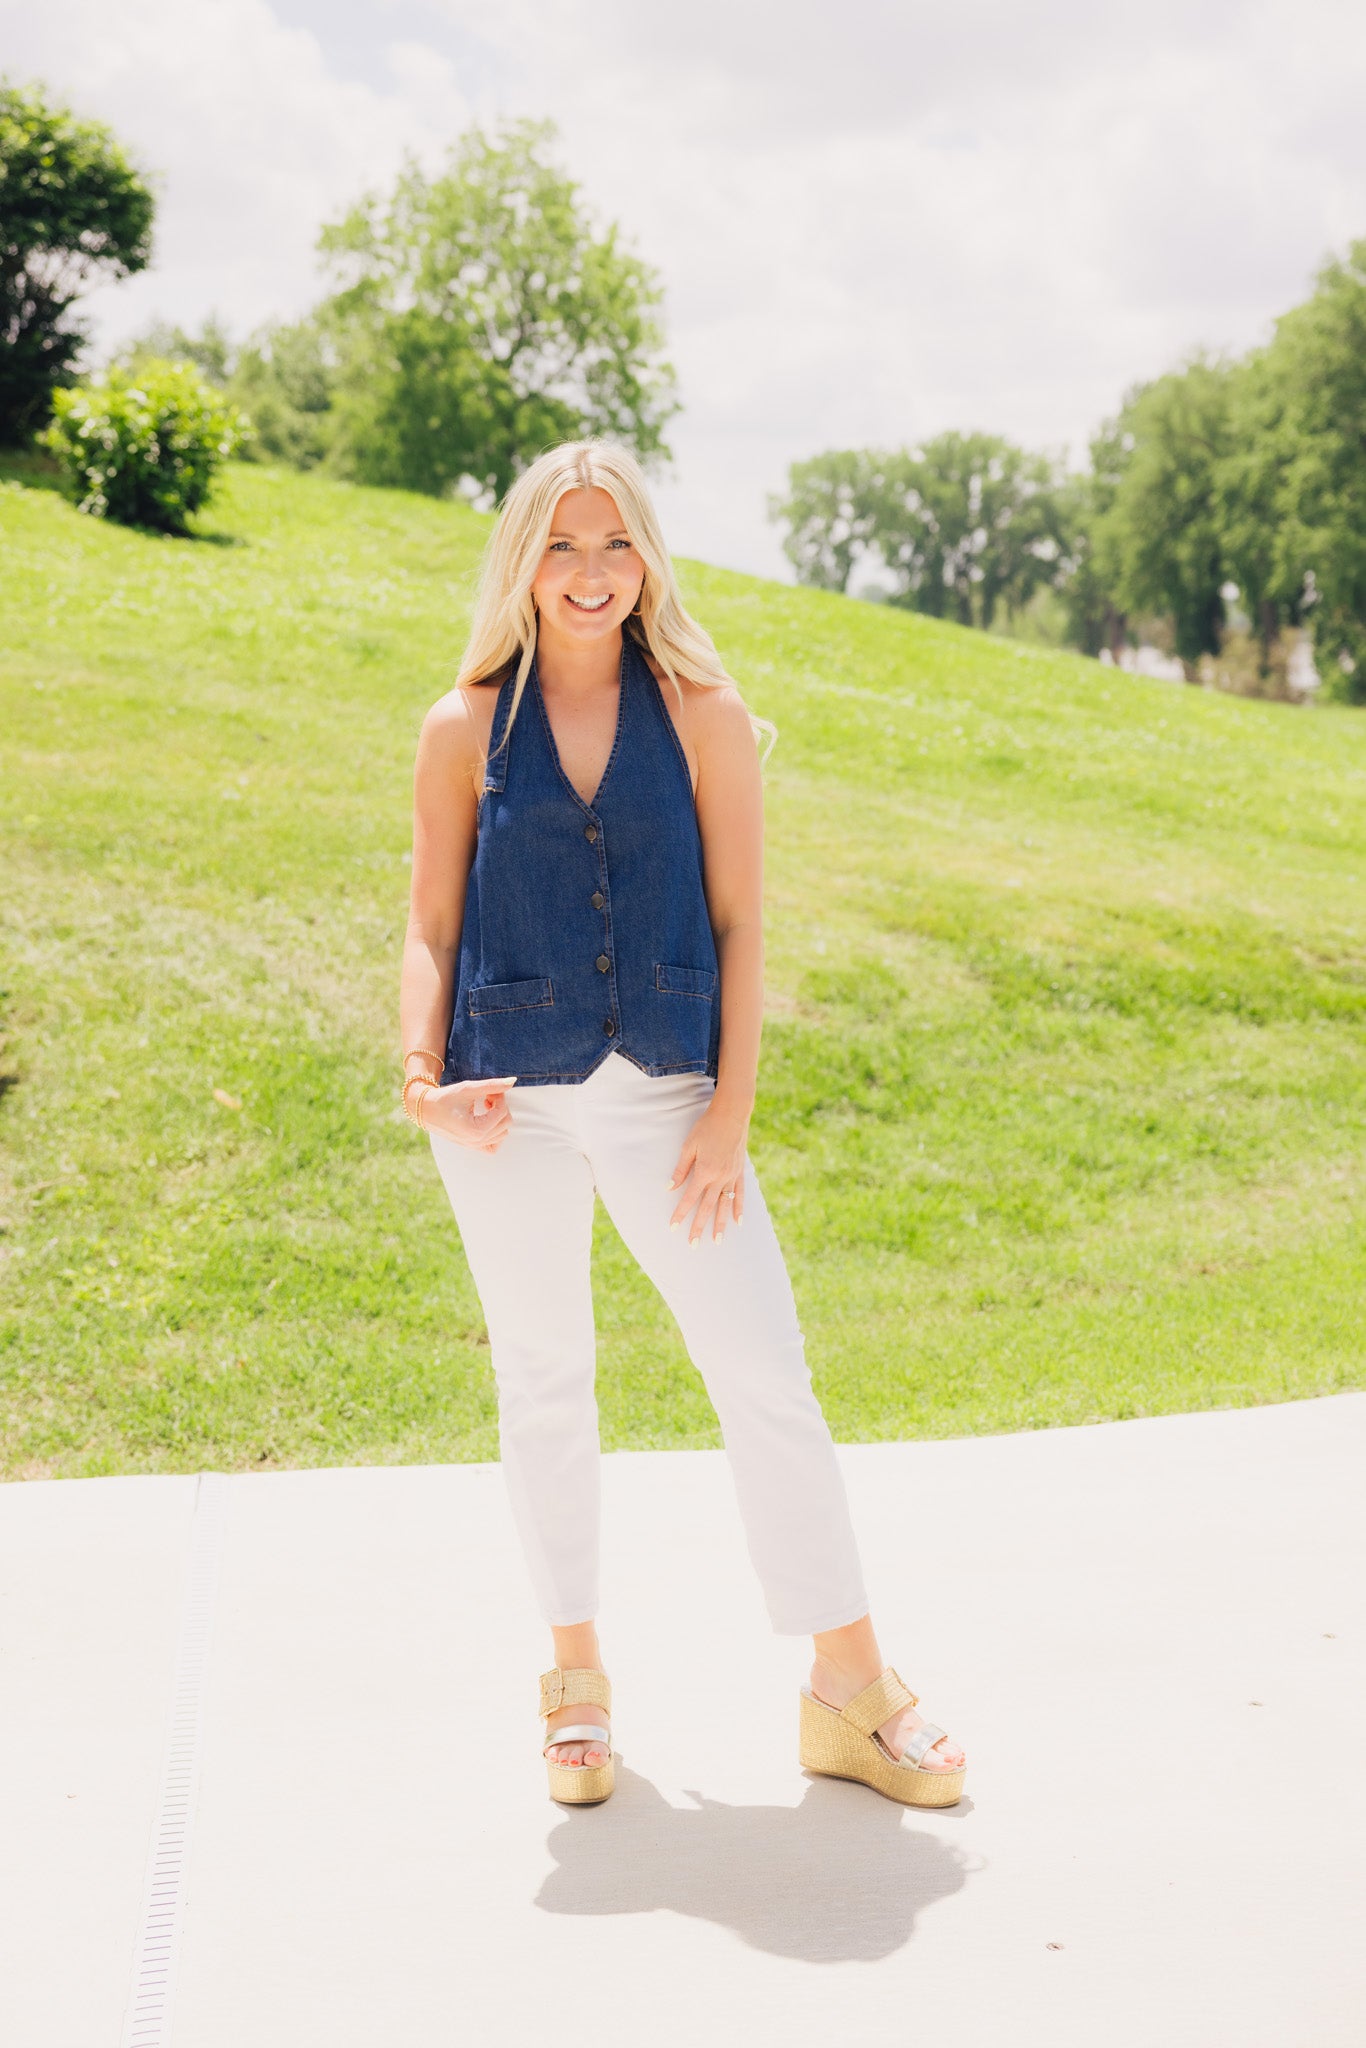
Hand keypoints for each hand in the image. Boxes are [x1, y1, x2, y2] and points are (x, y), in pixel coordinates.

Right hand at [423, 1076, 516, 1152]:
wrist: (426, 1109)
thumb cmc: (445, 1098)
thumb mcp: (469, 1088)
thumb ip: (492, 1085)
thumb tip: (513, 1080)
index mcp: (476, 1130)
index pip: (501, 1112)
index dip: (499, 1097)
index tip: (489, 1090)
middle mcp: (476, 1142)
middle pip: (505, 1123)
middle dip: (500, 1107)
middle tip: (487, 1097)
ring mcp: (474, 1146)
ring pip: (502, 1134)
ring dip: (498, 1118)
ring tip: (485, 1108)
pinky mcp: (472, 1146)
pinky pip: (493, 1146)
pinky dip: (495, 1134)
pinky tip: (486, 1120)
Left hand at [668, 1101, 747, 1243]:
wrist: (732, 1114)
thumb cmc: (707, 1128)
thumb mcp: (689, 1146)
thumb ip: (680, 1169)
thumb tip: (669, 1188)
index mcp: (704, 1172)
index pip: (689, 1199)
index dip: (680, 1214)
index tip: (673, 1227)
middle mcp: (719, 1178)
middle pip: (707, 1208)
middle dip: (699, 1227)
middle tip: (693, 1244)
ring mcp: (732, 1176)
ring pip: (725, 1206)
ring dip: (721, 1225)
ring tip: (717, 1241)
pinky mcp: (740, 1173)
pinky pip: (740, 1195)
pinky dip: (739, 1209)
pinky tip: (739, 1222)